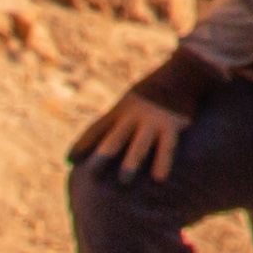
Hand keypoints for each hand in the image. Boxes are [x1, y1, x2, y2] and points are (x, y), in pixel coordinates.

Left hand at [72, 91, 191, 179]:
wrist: (181, 73)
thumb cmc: (152, 93)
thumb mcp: (129, 101)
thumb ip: (116, 121)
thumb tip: (93, 142)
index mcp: (120, 111)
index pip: (96, 129)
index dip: (82, 144)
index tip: (70, 160)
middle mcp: (133, 117)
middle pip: (114, 139)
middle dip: (102, 156)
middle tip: (90, 174)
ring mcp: (152, 123)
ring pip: (139, 146)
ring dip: (131, 162)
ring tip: (124, 179)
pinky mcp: (172, 126)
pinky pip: (167, 147)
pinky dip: (162, 162)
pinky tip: (159, 179)